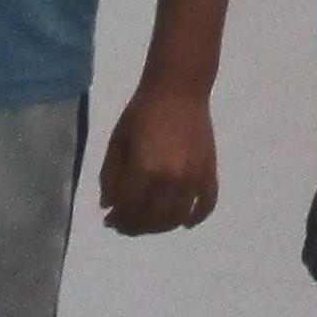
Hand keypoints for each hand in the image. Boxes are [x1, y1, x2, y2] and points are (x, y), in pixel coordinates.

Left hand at [99, 78, 218, 233]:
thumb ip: (110, 175)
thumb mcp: (117, 140)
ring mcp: (193, 178)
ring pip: (177, 217)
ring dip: (161, 227)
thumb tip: (108, 207)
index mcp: (144, 170)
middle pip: (152, 218)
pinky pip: (206, 204)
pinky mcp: (208, 172)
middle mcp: (170, 179)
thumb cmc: (142, 111)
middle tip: (126, 225)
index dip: (118, 220)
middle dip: (135, 226)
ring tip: (149, 222)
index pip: (130, 210)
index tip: (110, 221)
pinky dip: (196, 218)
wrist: (178, 88)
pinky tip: (184, 223)